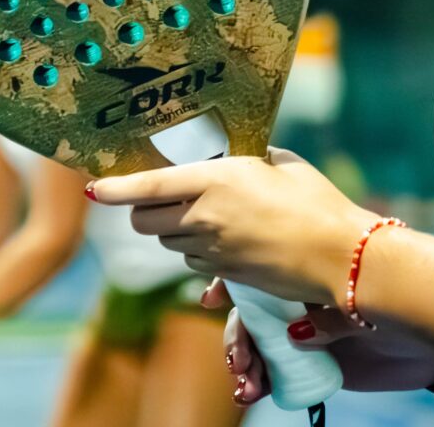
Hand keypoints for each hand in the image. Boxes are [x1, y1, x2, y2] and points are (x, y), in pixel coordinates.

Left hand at [91, 147, 376, 304]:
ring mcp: (212, 250)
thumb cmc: (317, 200)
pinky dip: (197, 251)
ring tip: (200, 215)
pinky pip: (193, 263)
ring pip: (168, 244)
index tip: (94, 187)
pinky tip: (222, 239)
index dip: (115, 188)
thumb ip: (247, 159)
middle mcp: (204, 218)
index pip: (148, 186)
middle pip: (145, 223)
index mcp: (215, 181)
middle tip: (158, 199)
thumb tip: (232, 159)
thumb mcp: (281, 162)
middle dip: (143, 212)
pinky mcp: (225, 274)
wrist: (339, 255)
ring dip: (172, 231)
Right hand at [205, 279, 433, 406]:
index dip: (231, 282)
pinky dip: (258, 382)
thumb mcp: (369, 301)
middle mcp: (300, 299)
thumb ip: (332, 317)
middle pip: (251, 314)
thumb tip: (297, 334)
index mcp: (309, 270)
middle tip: (239, 361)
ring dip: (243, 363)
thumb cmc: (406, 304)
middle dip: (237, 337)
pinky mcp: (311, 365)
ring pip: (257, 345)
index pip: (260, 271)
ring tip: (245, 385)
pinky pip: (274, 373)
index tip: (211, 298)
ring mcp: (303, 334)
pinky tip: (251, 393)